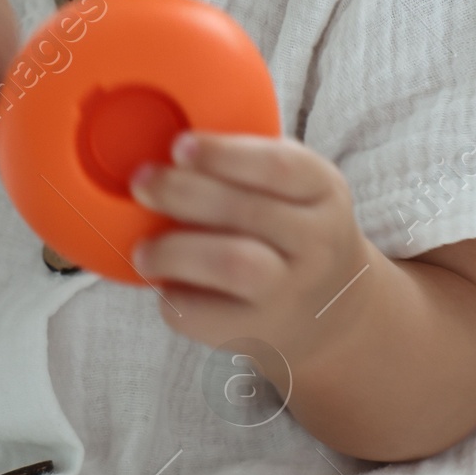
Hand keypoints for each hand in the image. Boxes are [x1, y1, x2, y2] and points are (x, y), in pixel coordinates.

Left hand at [128, 133, 372, 362]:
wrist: (333, 311)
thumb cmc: (292, 229)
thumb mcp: (296, 187)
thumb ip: (248, 162)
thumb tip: (164, 141)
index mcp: (323, 191)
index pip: (280, 167)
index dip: (224, 154)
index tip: (178, 145)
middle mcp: (317, 242)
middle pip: (247, 212)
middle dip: (183, 193)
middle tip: (142, 182)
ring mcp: (291, 291)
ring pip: (232, 264)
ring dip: (175, 250)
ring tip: (143, 249)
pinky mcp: (260, 334)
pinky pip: (206, 314)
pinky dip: (173, 296)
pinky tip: (166, 283)